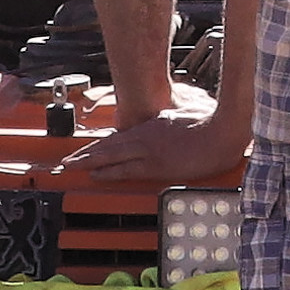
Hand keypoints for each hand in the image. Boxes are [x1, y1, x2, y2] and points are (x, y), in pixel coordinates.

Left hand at [61, 101, 245, 190]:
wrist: (223, 133)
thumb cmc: (210, 123)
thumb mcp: (186, 115)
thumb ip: (172, 122)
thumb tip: (167, 122)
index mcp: (153, 126)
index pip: (120, 137)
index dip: (101, 145)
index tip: (88, 150)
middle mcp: (146, 137)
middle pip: (109, 146)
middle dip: (86, 153)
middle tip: (67, 161)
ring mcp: (149, 150)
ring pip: (110, 155)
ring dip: (88, 161)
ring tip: (71, 166)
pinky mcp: (157, 164)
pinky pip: (125, 169)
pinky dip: (107, 171)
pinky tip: (94, 174)